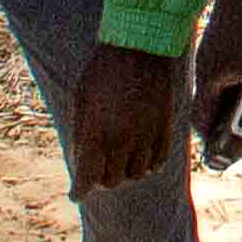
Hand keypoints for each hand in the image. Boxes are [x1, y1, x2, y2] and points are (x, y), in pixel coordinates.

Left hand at [69, 40, 184, 195]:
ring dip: (125, 173)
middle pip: (112, 180)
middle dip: (101, 179)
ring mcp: (147, 136)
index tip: (76, 195)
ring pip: (137, 174)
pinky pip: (158, 161)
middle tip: (97, 170)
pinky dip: (148, 165)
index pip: (87, 177)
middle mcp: (123, 140)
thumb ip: (81, 132)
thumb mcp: (81, 99)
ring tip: (119, 162)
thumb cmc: (103, 70)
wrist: (140, 47)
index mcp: (97, 133)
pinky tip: (141, 158)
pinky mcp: (165, 128)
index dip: (80, 190)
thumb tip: (81, 157)